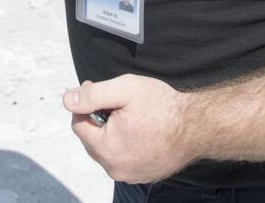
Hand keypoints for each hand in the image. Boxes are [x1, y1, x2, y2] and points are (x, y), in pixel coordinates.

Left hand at [63, 75, 195, 183]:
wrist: (197, 126)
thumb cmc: (162, 107)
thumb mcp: (124, 89)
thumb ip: (92, 95)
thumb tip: (67, 100)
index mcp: (106, 148)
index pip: (79, 125)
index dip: (84, 105)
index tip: (95, 89)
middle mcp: (116, 168)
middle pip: (92, 139)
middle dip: (98, 119)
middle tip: (115, 101)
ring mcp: (131, 174)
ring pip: (107, 150)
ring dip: (111, 132)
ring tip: (130, 115)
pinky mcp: (144, 175)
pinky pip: (124, 158)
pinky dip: (126, 144)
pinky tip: (140, 130)